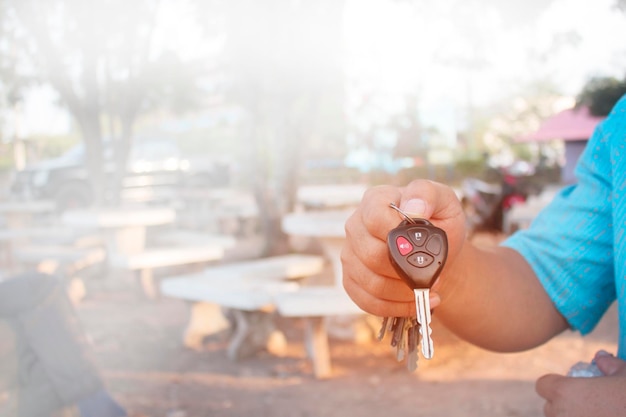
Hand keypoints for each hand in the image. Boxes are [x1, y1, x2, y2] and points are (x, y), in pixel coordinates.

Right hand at [341, 179, 465, 317]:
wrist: (434, 251)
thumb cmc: (438, 224)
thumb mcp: (444, 202)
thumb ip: (429, 195)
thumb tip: (414, 208)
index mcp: (375, 200)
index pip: (374, 217)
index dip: (396, 233)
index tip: (421, 242)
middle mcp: (356, 226)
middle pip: (371, 255)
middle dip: (406, 270)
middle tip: (432, 273)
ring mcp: (350, 254)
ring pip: (370, 282)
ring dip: (403, 292)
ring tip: (427, 288)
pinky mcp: (352, 280)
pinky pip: (367, 301)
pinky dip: (395, 307)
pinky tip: (415, 302)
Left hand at [536, 351, 625, 416]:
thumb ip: (610, 365)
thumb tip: (601, 358)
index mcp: (565, 392)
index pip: (543, 385)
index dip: (555, 385)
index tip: (571, 387)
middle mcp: (562, 414)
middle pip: (551, 409)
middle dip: (564, 407)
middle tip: (588, 406)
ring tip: (597, 414)